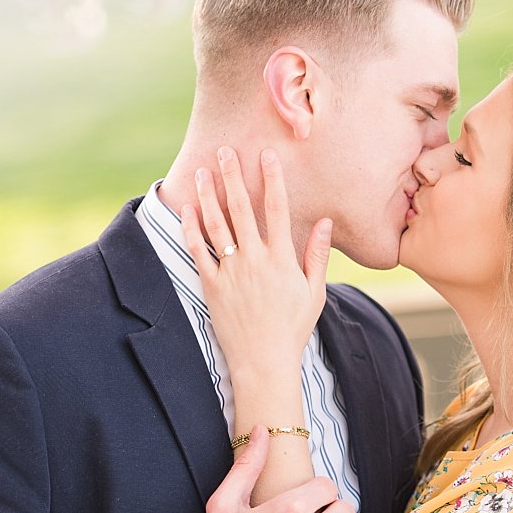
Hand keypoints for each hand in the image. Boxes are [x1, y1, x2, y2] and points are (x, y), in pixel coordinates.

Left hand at [181, 147, 330, 381]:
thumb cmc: (293, 327)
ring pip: (216, 225)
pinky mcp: (211, 284)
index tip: (267, 155)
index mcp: (282, 259)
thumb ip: (316, 255)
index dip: (272, 179)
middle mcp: (254, 260)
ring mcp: (230, 271)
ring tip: (204, 172)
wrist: (264, 360)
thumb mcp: (314, 292)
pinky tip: (188, 209)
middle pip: (242, 209)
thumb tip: (324, 223)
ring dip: (209, 195)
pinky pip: (197, 251)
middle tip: (226, 151)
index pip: (277, 210)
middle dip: (234, 177)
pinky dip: (191, 228)